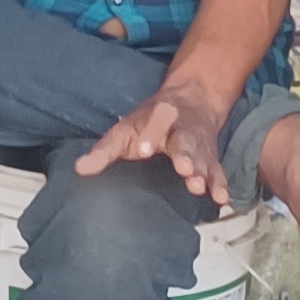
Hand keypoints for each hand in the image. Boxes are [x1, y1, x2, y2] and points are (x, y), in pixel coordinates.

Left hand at [77, 77, 233, 209]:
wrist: (193, 101)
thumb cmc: (152, 122)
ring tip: (197, 186)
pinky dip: (220, 185)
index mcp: (159, 118)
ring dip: (201, 173)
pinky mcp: (211, 160)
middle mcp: (182, 131)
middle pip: (184, 142)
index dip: (149, 136)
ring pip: (202, 158)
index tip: (143, 149)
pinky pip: (217, 172)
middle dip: (184, 155)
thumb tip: (79, 169)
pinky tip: (220, 199)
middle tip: (183, 168)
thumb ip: (104, 151)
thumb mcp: (125, 130)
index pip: (153, 124)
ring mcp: (199, 146)